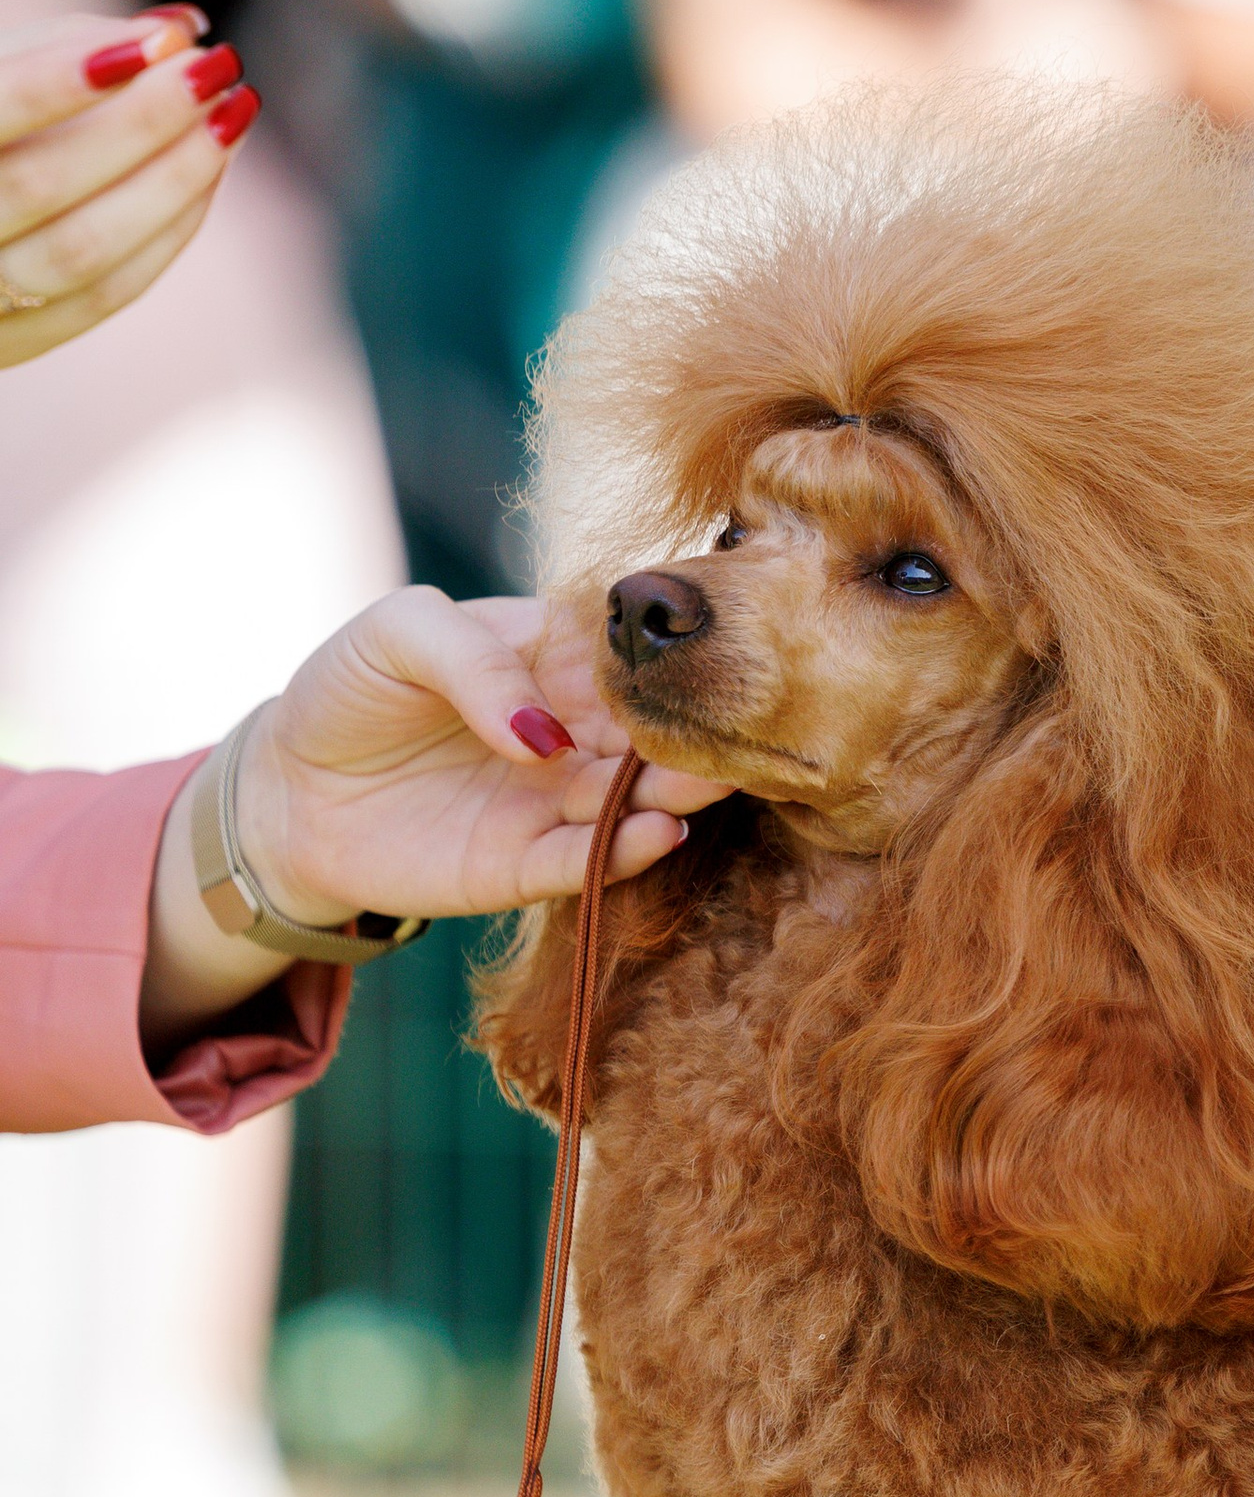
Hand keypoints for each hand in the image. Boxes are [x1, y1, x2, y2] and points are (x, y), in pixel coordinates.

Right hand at [0, 10, 260, 365]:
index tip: (160, 39)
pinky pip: (105, 294)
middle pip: (43, 184)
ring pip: (83, 251)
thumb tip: (181, 27)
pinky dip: (166, 231)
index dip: (63, 78)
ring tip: (232, 113)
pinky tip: (209, 174)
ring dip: (174, 180)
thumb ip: (71, 42)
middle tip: (217, 67)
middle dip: (142, 123)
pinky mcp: (12, 343)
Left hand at [142, 589, 732, 1047]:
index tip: (705, 658)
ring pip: (634, 797)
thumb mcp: (397, 631)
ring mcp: (553, 799)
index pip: (628, 653)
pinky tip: (656, 832)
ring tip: (703, 781)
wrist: (284, 790)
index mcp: (553, 654)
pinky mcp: (524, 865)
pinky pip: (587, 861)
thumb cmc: (348, 689)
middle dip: (688, 732)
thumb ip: (475, 660)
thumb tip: (546, 735)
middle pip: (649, 729)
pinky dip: (626, 851)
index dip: (666, 657)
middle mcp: (572, 728)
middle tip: (726, 732)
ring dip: (675, 792)